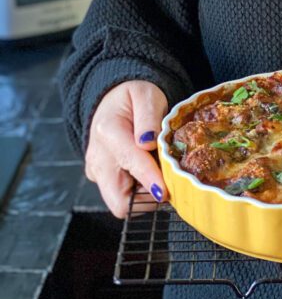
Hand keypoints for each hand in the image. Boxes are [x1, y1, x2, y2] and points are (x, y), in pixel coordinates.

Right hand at [84, 80, 167, 217]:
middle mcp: (98, 157)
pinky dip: (139, 192)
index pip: (130, 162)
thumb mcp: (147, 95)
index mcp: (108, 131)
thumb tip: (148, 142)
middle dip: (145, 199)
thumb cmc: (134, 97)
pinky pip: (121, 196)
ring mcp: (96, 171)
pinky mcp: (101, 179)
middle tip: (169, 184)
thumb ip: (148, 117)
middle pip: (118, 199)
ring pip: (120, 202)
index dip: (150, 179)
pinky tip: (151, 172)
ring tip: (161, 173)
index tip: (165, 192)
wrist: (112, 99)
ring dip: (144, 196)